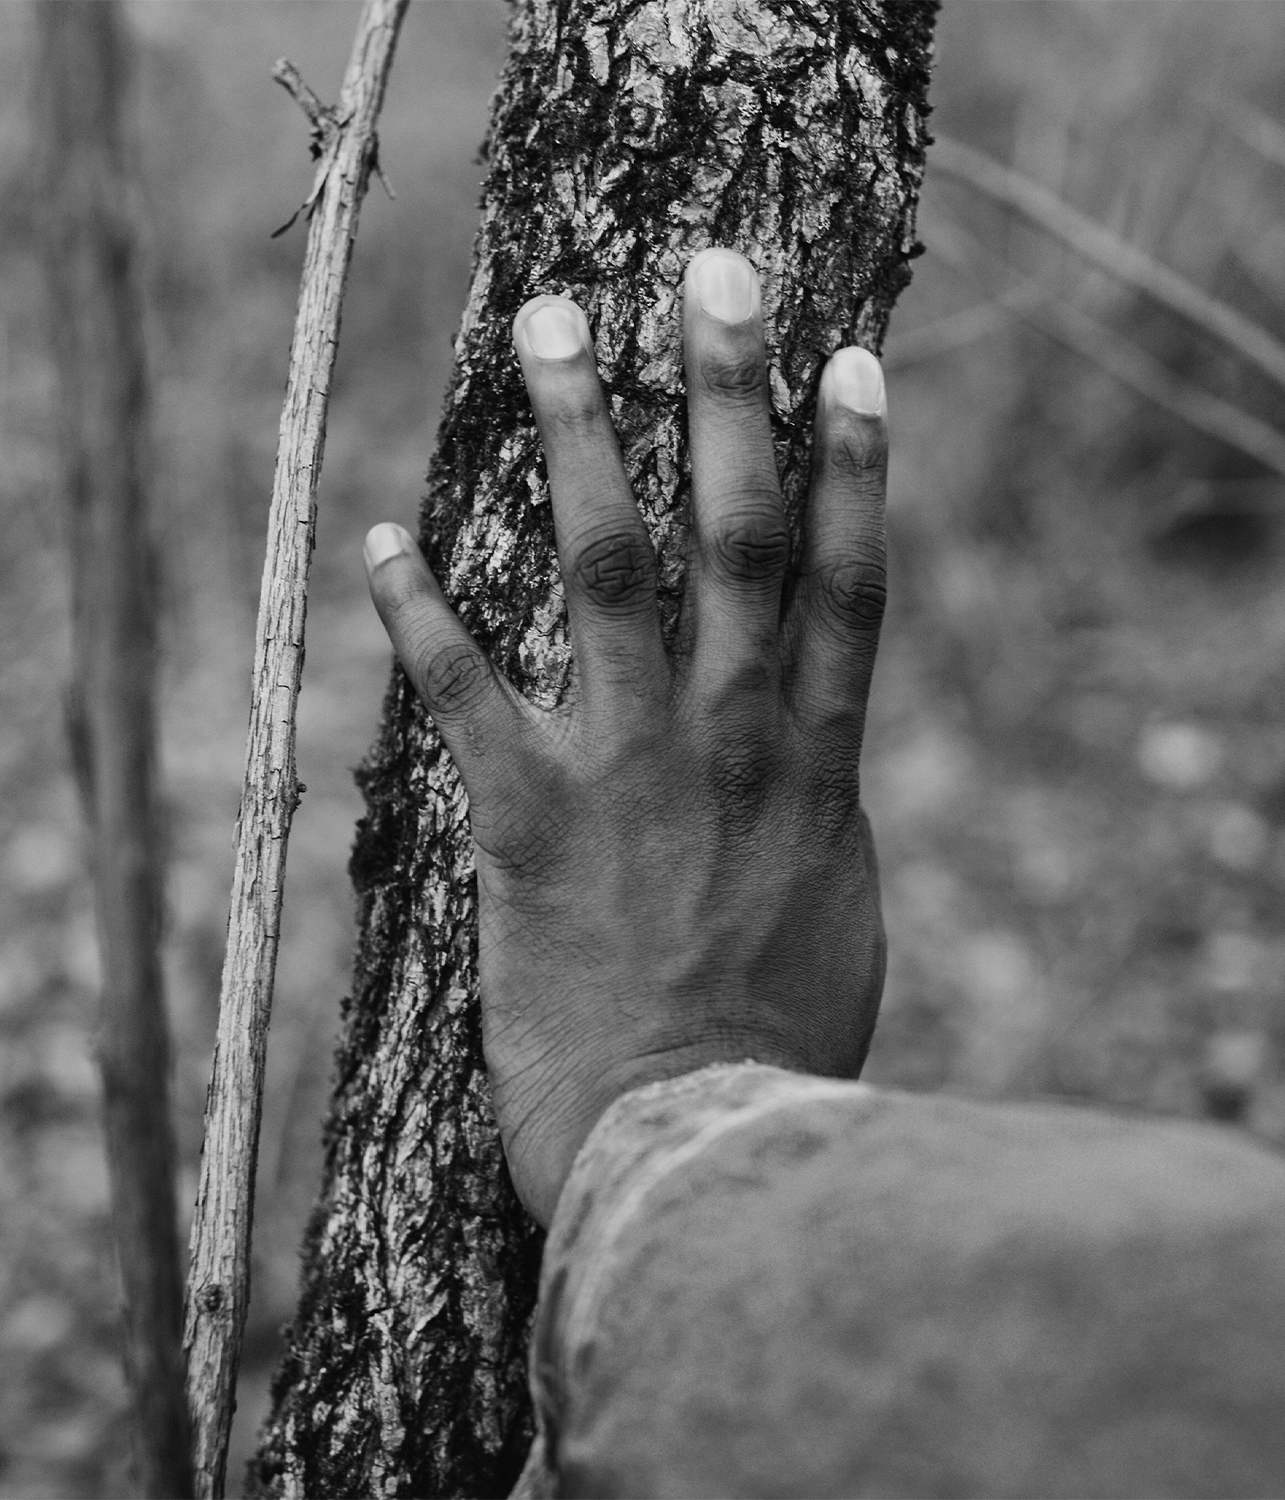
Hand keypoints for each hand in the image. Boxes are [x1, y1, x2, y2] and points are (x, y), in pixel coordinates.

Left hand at [365, 248, 887, 1226]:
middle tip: (714, 274)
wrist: (696, 1143)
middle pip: (740, 533)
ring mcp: (630, 769)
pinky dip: (421, 614)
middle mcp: (732, 736)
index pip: (846, 580)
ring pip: (612, 570)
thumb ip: (825, 817)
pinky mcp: (529, 825)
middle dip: (731, 393)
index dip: (854, 465)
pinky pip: (466, 695)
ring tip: (551, 328)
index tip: (850, 359)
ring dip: (581, 440)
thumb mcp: (837, 911)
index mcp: (815, 759)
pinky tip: (382, 537)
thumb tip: (814, 764)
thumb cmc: (775, 1040)